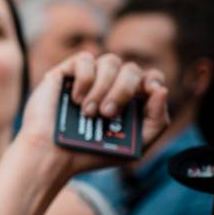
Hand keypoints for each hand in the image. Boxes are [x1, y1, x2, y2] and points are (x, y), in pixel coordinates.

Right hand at [15, 51, 170, 179]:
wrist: (52, 155)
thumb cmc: (90, 154)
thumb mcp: (136, 146)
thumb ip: (157, 121)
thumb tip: (160, 89)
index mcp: (126, 100)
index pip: (148, 77)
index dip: (152, 80)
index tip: (149, 91)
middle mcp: (108, 86)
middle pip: (131, 69)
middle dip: (123, 91)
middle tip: (107, 113)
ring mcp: (86, 78)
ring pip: (110, 61)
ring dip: (103, 87)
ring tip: (89, 112)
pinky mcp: (65, 73)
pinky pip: (85, 59)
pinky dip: (85, 79)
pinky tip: (76, 99)